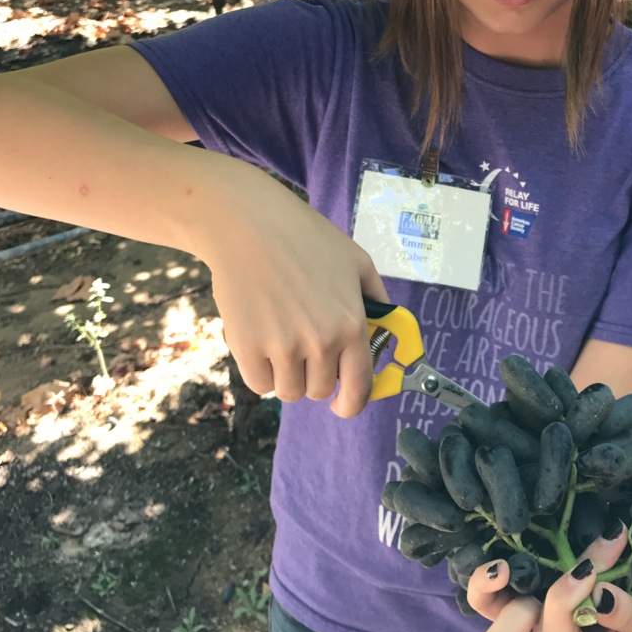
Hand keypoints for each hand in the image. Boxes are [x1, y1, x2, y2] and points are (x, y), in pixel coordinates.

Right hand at [190, 158, 387, 415]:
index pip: (359, 388)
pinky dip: (261, 372)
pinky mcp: (247, 348)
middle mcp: (321, 343)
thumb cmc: (306, 238)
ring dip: (287, 375)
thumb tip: (384, 330)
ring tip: (281, 341)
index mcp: (351, 325)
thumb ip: (376, 299)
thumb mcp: (356, 262)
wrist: (248, 226)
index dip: (352, 403)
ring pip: (290, 392)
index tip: (343, 405)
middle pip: (320, 391)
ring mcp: (282, 348)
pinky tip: (260, 343)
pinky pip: (260, 384)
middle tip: (304, 347)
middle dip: (315, 375)